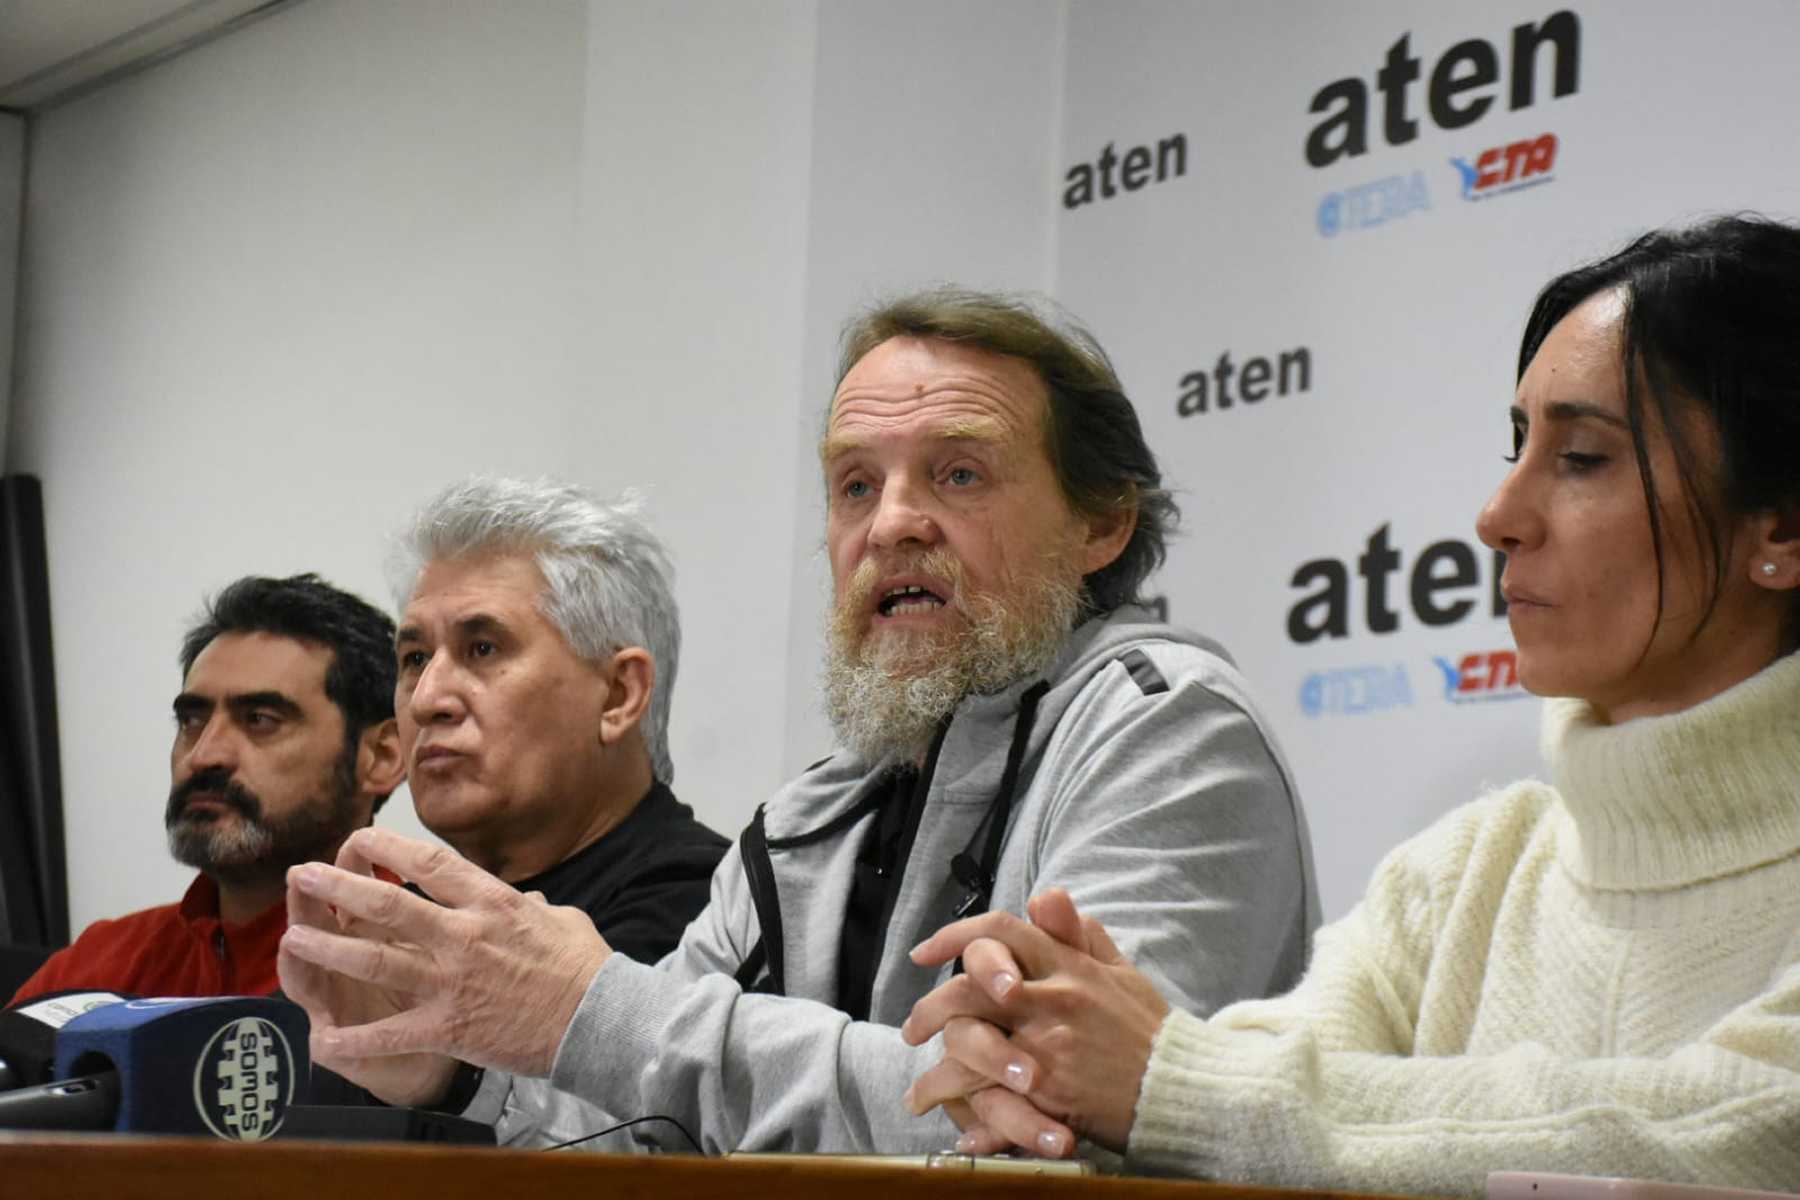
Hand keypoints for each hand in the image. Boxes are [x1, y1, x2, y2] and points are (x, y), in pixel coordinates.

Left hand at [277, 827, 610, 1089]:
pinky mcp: (450, 1026)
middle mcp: (465, 935)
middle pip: (388, 905)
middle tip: (304, 875)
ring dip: (330, 949)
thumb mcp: (561, 918)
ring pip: (377, 960)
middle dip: (339, 888)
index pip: (430, 864)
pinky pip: (392, 1033)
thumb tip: (527, 898)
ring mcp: (453, 981)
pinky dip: (355, 1039)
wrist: (599, 1021)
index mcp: (492, 902)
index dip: (387, 846)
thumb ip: (533, 906)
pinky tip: (323, 1039)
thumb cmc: (585, 967)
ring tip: (292, 939)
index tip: (359, 836)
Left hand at [900, 889, 1169, 1153]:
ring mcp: (1048, 1049)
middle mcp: (1052, 1001)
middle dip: (930, 1009)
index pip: (1001, 931)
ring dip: (936, 1075)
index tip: (921, 953)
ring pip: (969, 1048)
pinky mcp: (1051, 1096)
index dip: (954, 936)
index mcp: (1068, 966)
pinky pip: (995, 1104)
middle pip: (969, 989)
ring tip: (920, 1092)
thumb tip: (1046, 896)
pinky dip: (973, 1122)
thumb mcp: (1120, 971)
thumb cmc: (1149, 1030)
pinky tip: (960, 1132)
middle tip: (912, 1030)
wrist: (1182, 1088)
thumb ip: (1080, 934)